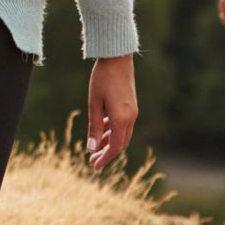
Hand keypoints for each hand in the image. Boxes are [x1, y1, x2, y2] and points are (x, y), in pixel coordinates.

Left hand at [87, 55, 138, 169]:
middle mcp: (131, 118)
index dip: (105, 159)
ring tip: (95, 148)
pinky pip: (123, 124)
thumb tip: (92, 148)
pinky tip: (102, 129)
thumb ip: (94, 126)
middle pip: (120, 144)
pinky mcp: (131, 106)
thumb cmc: (102, 78)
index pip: (115, 147)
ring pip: (122, 134)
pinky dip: (112, 130)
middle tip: (92, 161)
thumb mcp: (94, 103)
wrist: (117, 57)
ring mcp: (132, 112)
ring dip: (109, 142)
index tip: (94, 167)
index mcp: (122, 119)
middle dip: (106, 153)